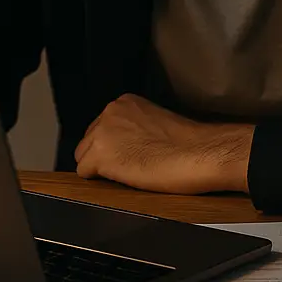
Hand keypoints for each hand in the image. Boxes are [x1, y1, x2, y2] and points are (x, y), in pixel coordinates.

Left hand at [74, 94, 253, 194]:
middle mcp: (108, 112)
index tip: (129, 152)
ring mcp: (102, 132)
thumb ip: (134, 126)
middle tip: (129, 165)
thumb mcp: (155, 122)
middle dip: (104, 155)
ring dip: (102, 167)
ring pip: (84, 156)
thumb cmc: (187, 143)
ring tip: (129, 172)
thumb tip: (124, 143)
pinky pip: (85, 172)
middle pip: (88, 140)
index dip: (114, 145)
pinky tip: (124, 178)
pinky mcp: (100, 155)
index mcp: (123, 102)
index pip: (101, 127)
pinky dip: (100, 180)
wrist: (197, 153)